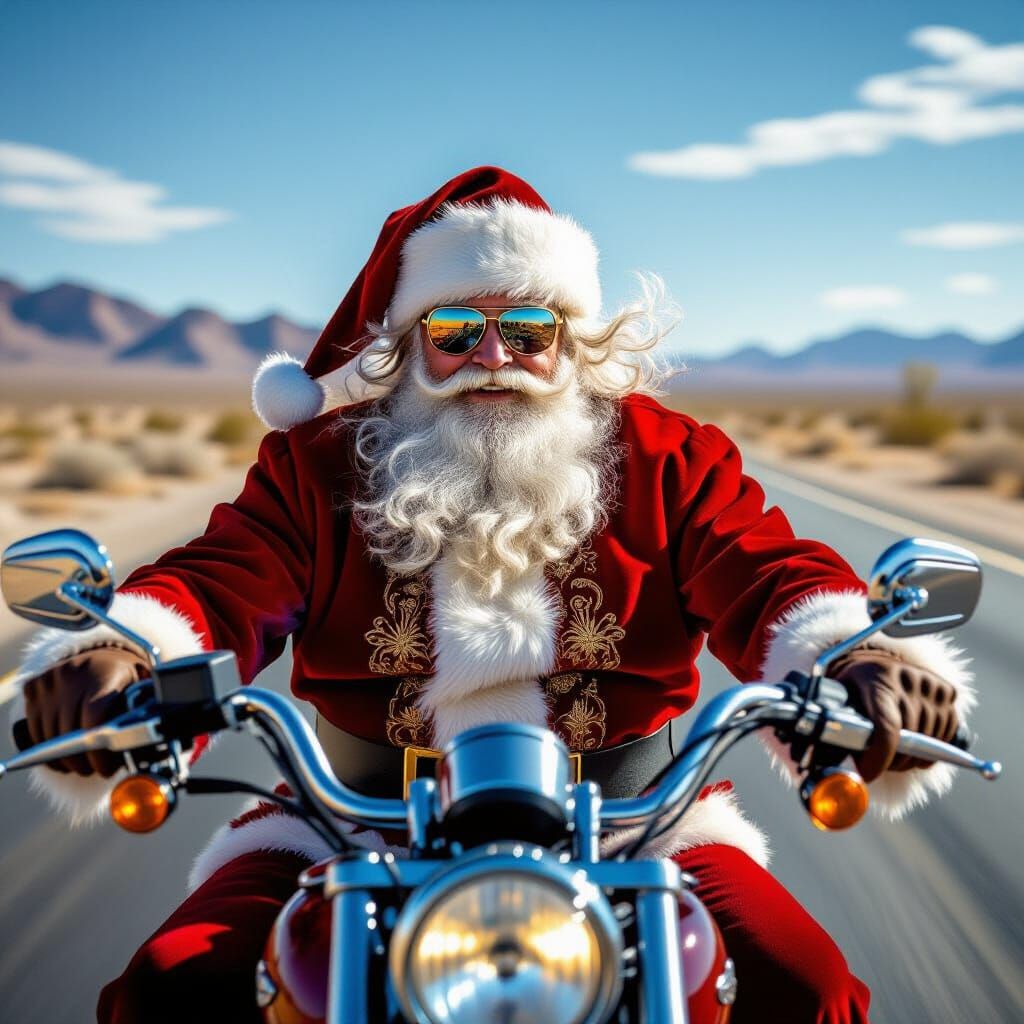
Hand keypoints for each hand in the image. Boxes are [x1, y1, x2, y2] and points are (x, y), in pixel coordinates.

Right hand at [21, 646, 150, 777]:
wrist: (102, 656)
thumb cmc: (127, 681)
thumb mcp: (141, 691)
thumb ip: (143, 714)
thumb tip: (154, 743)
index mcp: (106, 672)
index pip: (94, 718)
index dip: (99, 751)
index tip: (106, 769)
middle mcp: (75, 672)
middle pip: (69, 732)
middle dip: (83, 760)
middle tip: (96, 771)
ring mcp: (51, 678)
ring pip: (48, 735)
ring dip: (64, 759)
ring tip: (83, 765)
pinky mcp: (34, 686)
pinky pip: (34, 729)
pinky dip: (46, 748)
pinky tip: (64, 756)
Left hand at [827, 648, 958, 781]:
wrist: (872, 663)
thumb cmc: (850, 689)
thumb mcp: (835, 704)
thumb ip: (830, 736)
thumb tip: (824, 772)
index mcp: (874, 678)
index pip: (886, 728)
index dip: (879, 758)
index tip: (867, 773)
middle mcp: (904, 677)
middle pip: (910, 739)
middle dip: (892, 761)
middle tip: (878, 763)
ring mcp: (928, 683)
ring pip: (932, 740)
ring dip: (914, 756)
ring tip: (895, 750)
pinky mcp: (945, 689)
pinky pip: (948, 732)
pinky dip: (934, 744)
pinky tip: (916, 739)